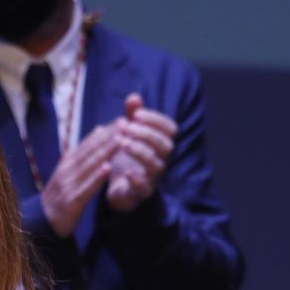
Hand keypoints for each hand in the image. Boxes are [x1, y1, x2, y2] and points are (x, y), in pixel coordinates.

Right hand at [40, 123, 114, 237]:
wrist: (42, 221)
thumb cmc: (60, 195)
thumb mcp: (70, 171)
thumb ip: (84, 153)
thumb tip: (99, 129)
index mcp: (68, 162)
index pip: (89, 143)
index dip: (105, 132)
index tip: (121, 120)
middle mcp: (67, 170)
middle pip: (90, 151)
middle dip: (108, 136)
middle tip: (124, 123)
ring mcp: (68, 185)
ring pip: (89, 165)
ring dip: (105, 152)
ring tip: (120, 140)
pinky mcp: (71, 201)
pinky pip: (86, 188)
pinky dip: (97, 177)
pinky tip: (108, 169)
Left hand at [106, 93, 175, 212]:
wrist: (118, 187)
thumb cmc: (126, 157)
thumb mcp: (127, 133)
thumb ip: (132, 115)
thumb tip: (134, 97)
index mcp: (160, 144)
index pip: (170, 129)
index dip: (155, 119)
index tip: (136, 114)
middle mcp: (161, 160)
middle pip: (166, 146)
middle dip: (146, 134)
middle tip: (126, 127)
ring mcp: (153, 177)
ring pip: (156, 165)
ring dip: (139, 151)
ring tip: (121, 142)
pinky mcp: (141, 193)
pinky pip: (144, 187)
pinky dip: (137, 179)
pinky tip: (126, 170)